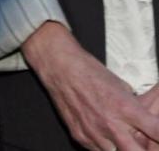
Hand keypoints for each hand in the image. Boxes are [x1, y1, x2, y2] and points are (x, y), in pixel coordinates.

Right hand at [23, 21, 158, 149]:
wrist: (58, 65)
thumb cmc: (87, 69)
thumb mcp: (119, 83)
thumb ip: (132, 104)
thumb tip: (141, 116)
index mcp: (124, 107)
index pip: (156, 131)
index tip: (158, 133)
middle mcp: (110, 123)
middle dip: (143, 148)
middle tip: (140, 141)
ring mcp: (94, 133)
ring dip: (121, 148)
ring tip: (118, 138)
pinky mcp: (80, 136)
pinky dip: (103, 146)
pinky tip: (102, 135)